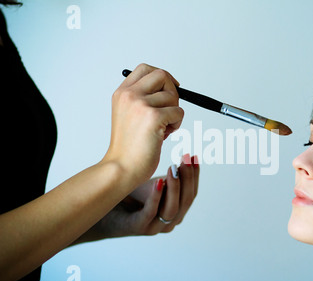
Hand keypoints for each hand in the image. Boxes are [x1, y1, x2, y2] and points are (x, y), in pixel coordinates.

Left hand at [81, 154, 199, 239]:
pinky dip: (156, 196)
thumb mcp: (155, 184)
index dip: (194, 175)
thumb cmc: (130, 196)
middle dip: (188, 178)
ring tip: (174, 168)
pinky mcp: (138, 227)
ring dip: (175, 187)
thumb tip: (187, 159)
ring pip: (172, 209)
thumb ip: (170, 178)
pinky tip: (158, 181)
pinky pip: (151, 212)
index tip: (194, 157)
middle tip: (186, 159)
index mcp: (176, 211)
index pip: (192, 193)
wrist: (103, 208)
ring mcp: (154, 227)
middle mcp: (169, 222)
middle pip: (186, 201)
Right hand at [103, 64, 183, 185]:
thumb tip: (170, 88)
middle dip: (173, 91)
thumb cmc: (128, 147)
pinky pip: (178, 112)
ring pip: (173, 97)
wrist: (121, 168)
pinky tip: (163, 135)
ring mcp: (140, 104)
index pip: (145, 69)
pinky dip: (176, 124)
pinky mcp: (153, 117)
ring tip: (162, 129)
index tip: (170, 87)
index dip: (163, 77)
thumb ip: (143, 100)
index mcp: (122, 93)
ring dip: (174, 114)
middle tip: (170, 111)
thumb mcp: (129, 115)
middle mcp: (129, 95)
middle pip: (162, 76)